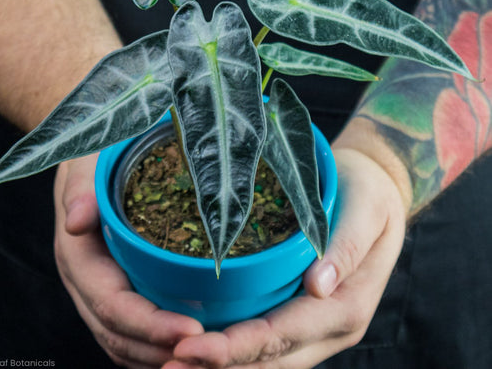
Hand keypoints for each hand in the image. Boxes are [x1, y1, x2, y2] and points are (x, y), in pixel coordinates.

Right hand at [53, 155, 203, 367]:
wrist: (89, 157)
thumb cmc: (94, 156)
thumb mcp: (86, 161)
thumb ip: (80, 187)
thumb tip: (76, 221)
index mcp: (79, 255)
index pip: (112, 305)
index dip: (150, 324)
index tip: (193, 330)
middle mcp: (87, 279)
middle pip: (118, 334)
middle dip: (160, 349)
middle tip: (209, 351)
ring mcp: (99, 286)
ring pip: (121, 339)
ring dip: (158, 355)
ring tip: (202, 357)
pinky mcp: (115, 283)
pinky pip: (128, 328)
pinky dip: (153, 344)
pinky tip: (183, 344)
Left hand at [164, 148, 407, 368]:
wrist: (379, 194)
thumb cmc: (369, 196)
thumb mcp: (366, 211)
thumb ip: (346, 248)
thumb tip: (317, 285)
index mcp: (347, 305)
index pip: (283, 334)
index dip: (235, 346)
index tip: (188, 348)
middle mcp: (332, 326)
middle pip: (270, 359)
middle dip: (218, 366)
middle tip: (166, 366)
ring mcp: (319, 326)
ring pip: (268, 361)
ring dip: (224, 366)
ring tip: (173, 364)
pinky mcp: (305, 315)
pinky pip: (270, 344)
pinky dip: (238, 351)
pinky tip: (204, 345)